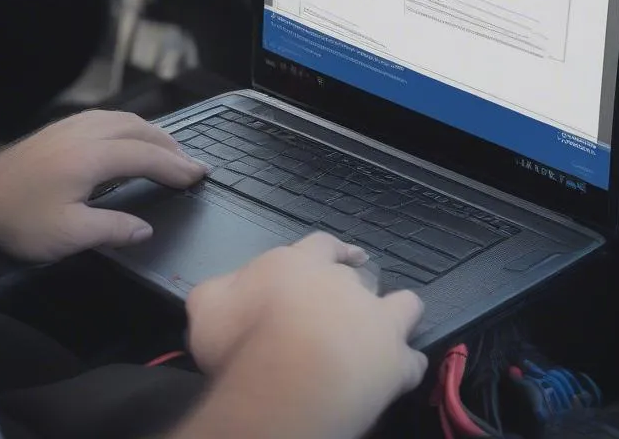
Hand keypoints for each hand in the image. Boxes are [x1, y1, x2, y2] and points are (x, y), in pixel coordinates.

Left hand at [0, 110, 205, 262]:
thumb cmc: (19, 220)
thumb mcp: (69, 235)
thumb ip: (112, 229)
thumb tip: (145, 228)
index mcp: (93, 157)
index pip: (147, 156)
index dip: (176, 167)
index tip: (199, 175)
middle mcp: (86, 132)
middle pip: (141, 131)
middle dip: (171, 146)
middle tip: (192, 164)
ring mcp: (71, 126)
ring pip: (124, 119)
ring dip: (152, 133)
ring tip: (169, 150)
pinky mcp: (59, 128)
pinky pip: (107, 117)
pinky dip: (131, 126)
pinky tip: (130, 138)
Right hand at [185, 233, 426, 438]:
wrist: (288, 375)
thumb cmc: (242, 336)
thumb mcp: (206, 305)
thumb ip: (218, 291)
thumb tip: (224, 290)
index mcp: (297, 263)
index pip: (320, 243)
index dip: (330, 249)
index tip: (339, 253)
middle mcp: (341, 282)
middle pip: (358, 274)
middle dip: (355, 286)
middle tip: (346, 305)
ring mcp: (374, 318)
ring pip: (402, 304)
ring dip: (398, 312)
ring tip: (392, 324)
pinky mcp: (395, 359)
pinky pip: (411, 359)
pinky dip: (406, 364)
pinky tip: (400, 371)